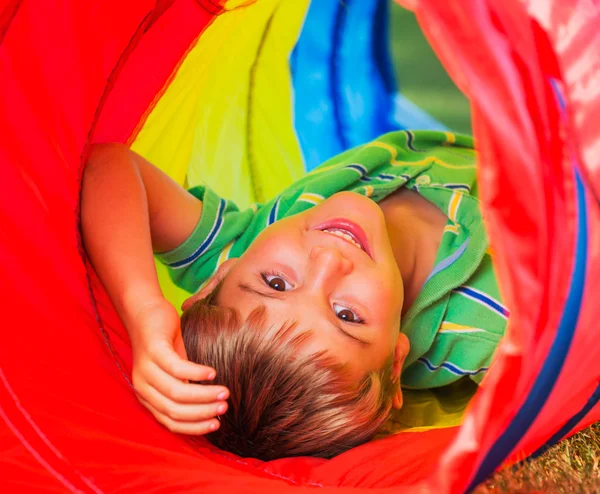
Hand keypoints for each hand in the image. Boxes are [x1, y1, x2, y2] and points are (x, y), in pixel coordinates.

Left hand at [127, 298, 228, 434]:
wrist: (144, 311)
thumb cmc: (164, 342)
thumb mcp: (174, 371)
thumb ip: (186, 389)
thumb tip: (211, 407)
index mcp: (147, 397)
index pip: (171, 422)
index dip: (194, 427)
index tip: (217, 424)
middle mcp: (143, 387)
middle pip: (174, 410)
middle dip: (203, 413)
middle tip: (224, 407)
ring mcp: (146, 369)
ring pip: (177, 392)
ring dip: (204, 395)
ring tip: (224, 392)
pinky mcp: (154, 350)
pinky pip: (177, 368)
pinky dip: (197, 373)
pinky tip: (212, 373)